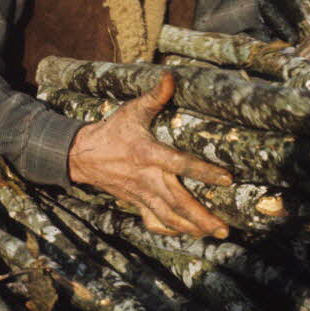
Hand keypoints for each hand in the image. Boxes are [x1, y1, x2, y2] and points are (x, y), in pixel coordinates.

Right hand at [67, 72, 230, 238]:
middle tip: (224, 229)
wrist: (83, 155)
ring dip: (192, 228)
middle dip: (202, 217)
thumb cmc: (112, 131)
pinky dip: (170, 230)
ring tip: (213, 234)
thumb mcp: (132, 110)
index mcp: (149, 154)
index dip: (204, 172)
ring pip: (169, 216)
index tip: (227, 179)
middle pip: (178, 201)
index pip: (180, 164)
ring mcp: (142, 194)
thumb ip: (155, 96)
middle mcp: (147, 178)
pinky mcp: (136, 203)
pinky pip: (153, 221)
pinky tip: (186, 234)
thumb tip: (171, 76)